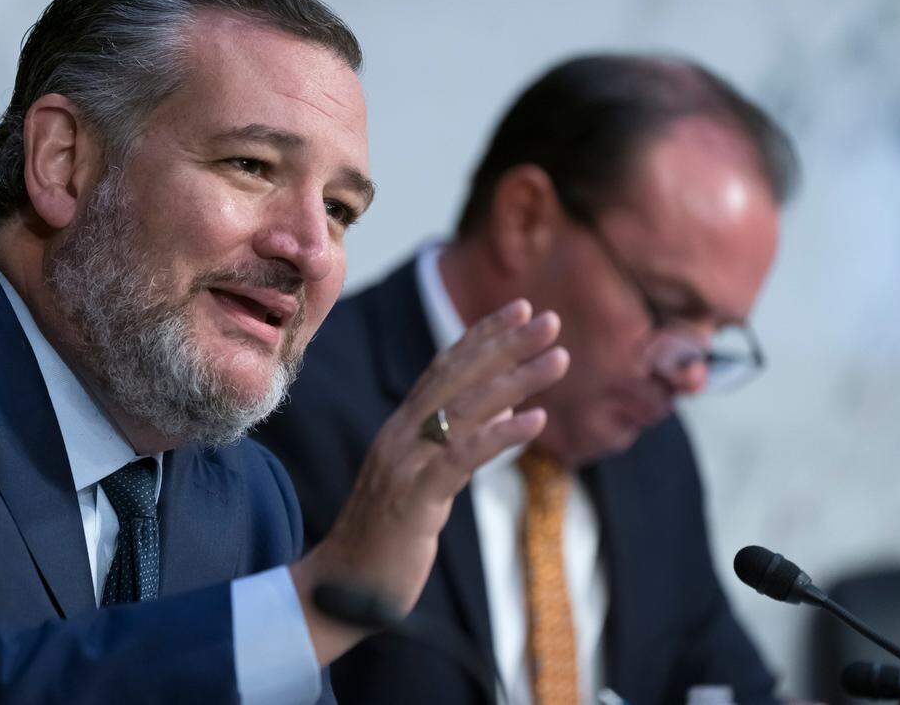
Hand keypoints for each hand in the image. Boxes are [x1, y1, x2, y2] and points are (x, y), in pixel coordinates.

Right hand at [290, 299, 568, 663]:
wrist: (342, 590)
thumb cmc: (386, 538)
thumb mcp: (424, 482)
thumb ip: (457, 442)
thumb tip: (507, 405)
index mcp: (402, 428)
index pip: (444, 368)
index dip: (482, 336)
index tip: (518, 308)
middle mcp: (400, 435)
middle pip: (457, 377)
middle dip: (506, 344)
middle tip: (550, 318)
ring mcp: (404, 464)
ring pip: (464, 409)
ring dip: (515, 379)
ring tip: (557, 357)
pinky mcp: (414, 499)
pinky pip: (462, 457)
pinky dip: (501, 435)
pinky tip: (537, 419)